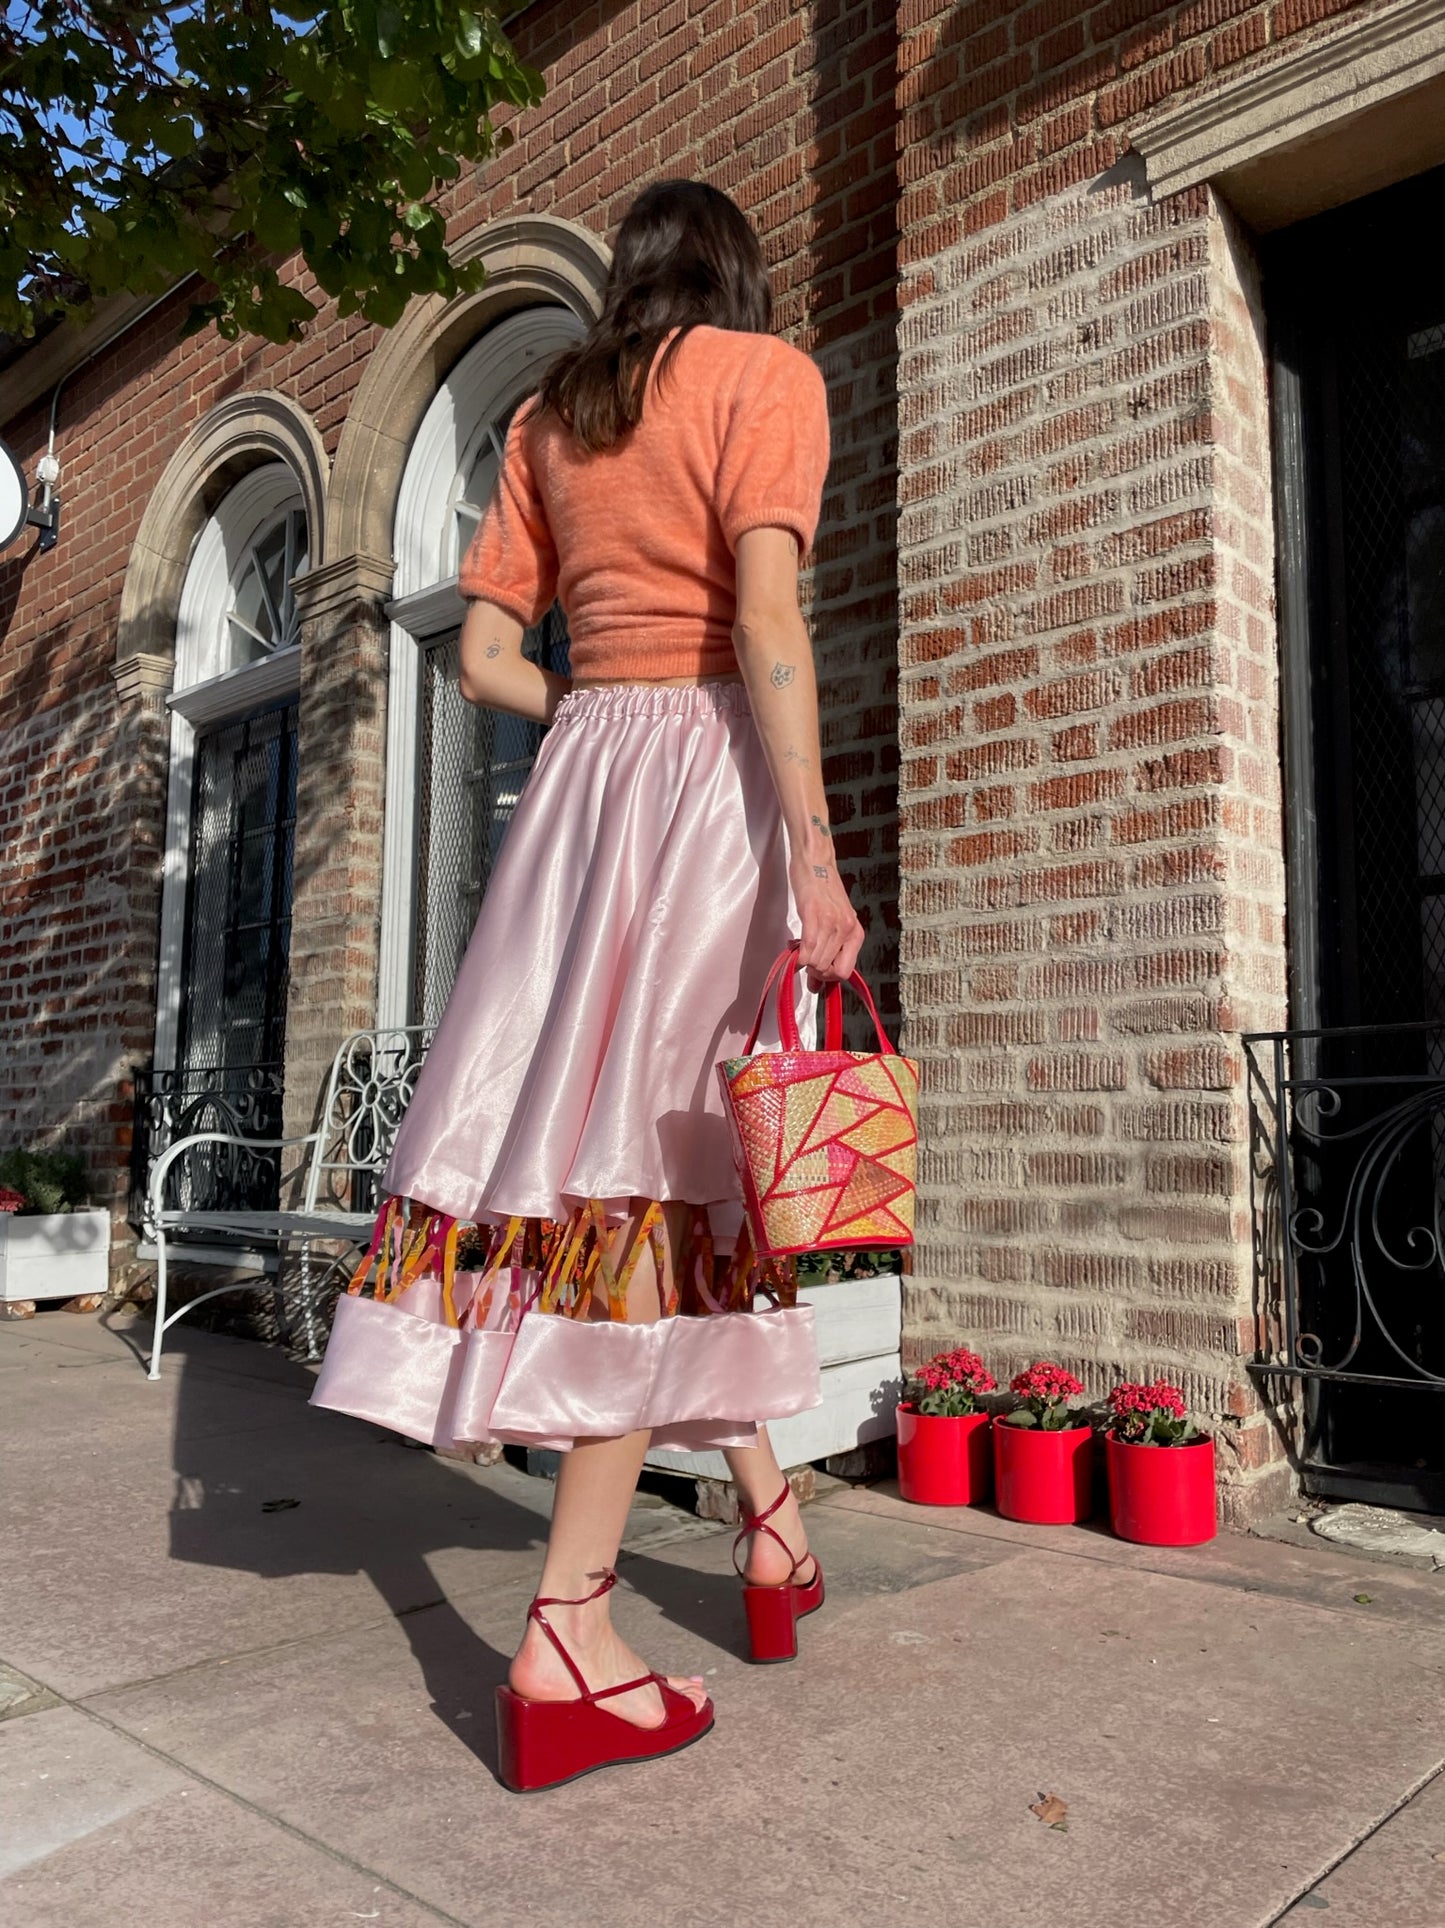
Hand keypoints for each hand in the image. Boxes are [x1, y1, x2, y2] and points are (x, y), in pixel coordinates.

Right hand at [789, 848, 864, 985]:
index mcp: (855, 934)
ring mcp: (832, 923)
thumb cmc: (823, 891)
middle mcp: (847, 930)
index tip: (814, 972)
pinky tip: (793, 948)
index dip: (827, 977)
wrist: (816, 862)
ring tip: (797, 949)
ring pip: (817, 963)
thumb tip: (816, 985)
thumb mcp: (835, 922)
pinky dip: (798, 956)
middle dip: (813, 972)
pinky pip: (807, 948)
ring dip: (803, 963)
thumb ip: (828, 951)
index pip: (844, 972)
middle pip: (828, 971)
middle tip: (804, 960)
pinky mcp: (814, 914)